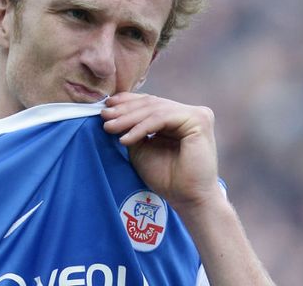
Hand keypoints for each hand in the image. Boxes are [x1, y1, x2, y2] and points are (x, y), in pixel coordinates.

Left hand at [101, 92, 222, 209]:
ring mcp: (196, 115)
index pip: (150, 102)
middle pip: (151, 104)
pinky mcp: (198, 120)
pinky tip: (126, 139)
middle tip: (104, 116)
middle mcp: (188, 113)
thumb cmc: (166, 178)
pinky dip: (141, 128)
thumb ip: (132, 128)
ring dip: (128, 118)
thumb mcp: (141, 148)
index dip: (127, 102)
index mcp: (177, 117)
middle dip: (124, 110)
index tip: (106, 106)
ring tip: (110, 127)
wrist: (187, 199)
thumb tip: (111, 111)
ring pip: (155, 109)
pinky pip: (162, 118)